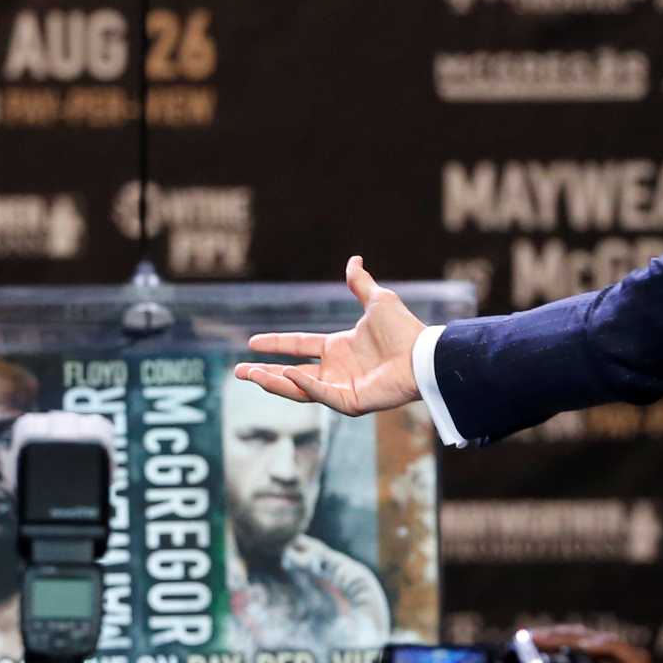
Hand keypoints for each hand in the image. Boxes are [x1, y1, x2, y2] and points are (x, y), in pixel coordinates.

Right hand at [234, 256, 428, 416]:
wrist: (424, 354)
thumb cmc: (405, 331)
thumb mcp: (377, 300)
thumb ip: (360, 283)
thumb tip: (354, 259)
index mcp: (338, 348)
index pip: (298, 346)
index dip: (275, 344)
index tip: (251, 341)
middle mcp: (336, 370)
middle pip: (291, 374)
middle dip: (263, 373)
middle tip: (238, 372)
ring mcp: (342, 388)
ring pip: (299, 389)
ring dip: (274, 383)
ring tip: (251, 375)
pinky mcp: (351, 402)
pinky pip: (323, 395)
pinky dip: (305, 386)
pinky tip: (288, 374)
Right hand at [526, 628, 651, 662]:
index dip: (609, 646)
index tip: (578, 646)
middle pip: (610, 649)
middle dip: (574, 637)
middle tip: (540, 638)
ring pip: (593, 652)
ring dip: (564, 640)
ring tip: (533, 639)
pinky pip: (580, 662)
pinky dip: (558, 651)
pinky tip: (538, 649)